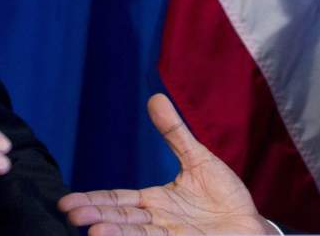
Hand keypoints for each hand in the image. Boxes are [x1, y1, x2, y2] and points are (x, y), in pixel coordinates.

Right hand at [59, 93, 273, 234]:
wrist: (252, 227)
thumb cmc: (225, 197)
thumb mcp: (198, 160)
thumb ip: (174, 133)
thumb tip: (154, 97)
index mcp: (155, 202)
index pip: (118, 200)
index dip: (94, 201)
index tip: (67, 202)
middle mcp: (159, 221)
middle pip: (122, 218)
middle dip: (96, 216)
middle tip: (71, 214)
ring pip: (138, 234)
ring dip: (117, 233)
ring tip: (94, 231)